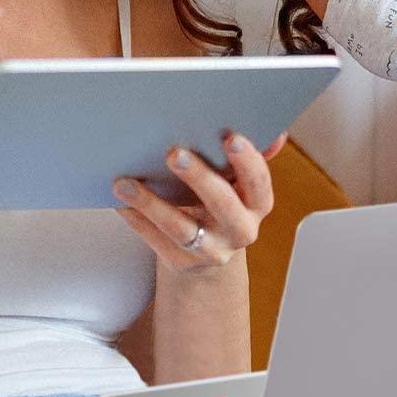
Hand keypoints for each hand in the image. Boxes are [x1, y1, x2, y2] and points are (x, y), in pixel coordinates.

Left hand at [113, 131, 286, 272]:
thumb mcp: (237, 186)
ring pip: (181, 228)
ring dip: (152, 203)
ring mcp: (211, 251)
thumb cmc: (219, 206)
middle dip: (199, 178)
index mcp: (257, 205)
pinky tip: (120, 203)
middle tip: (174, 153)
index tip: (230, 137)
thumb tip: (276, 133)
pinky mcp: (182, 264)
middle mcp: (240, 231)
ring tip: (126, 183)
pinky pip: (156, 242)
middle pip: (222, 204)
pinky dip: (136, 221)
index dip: (248, 161)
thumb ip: (247, 159)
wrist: (207, 257)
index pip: (258, 183)